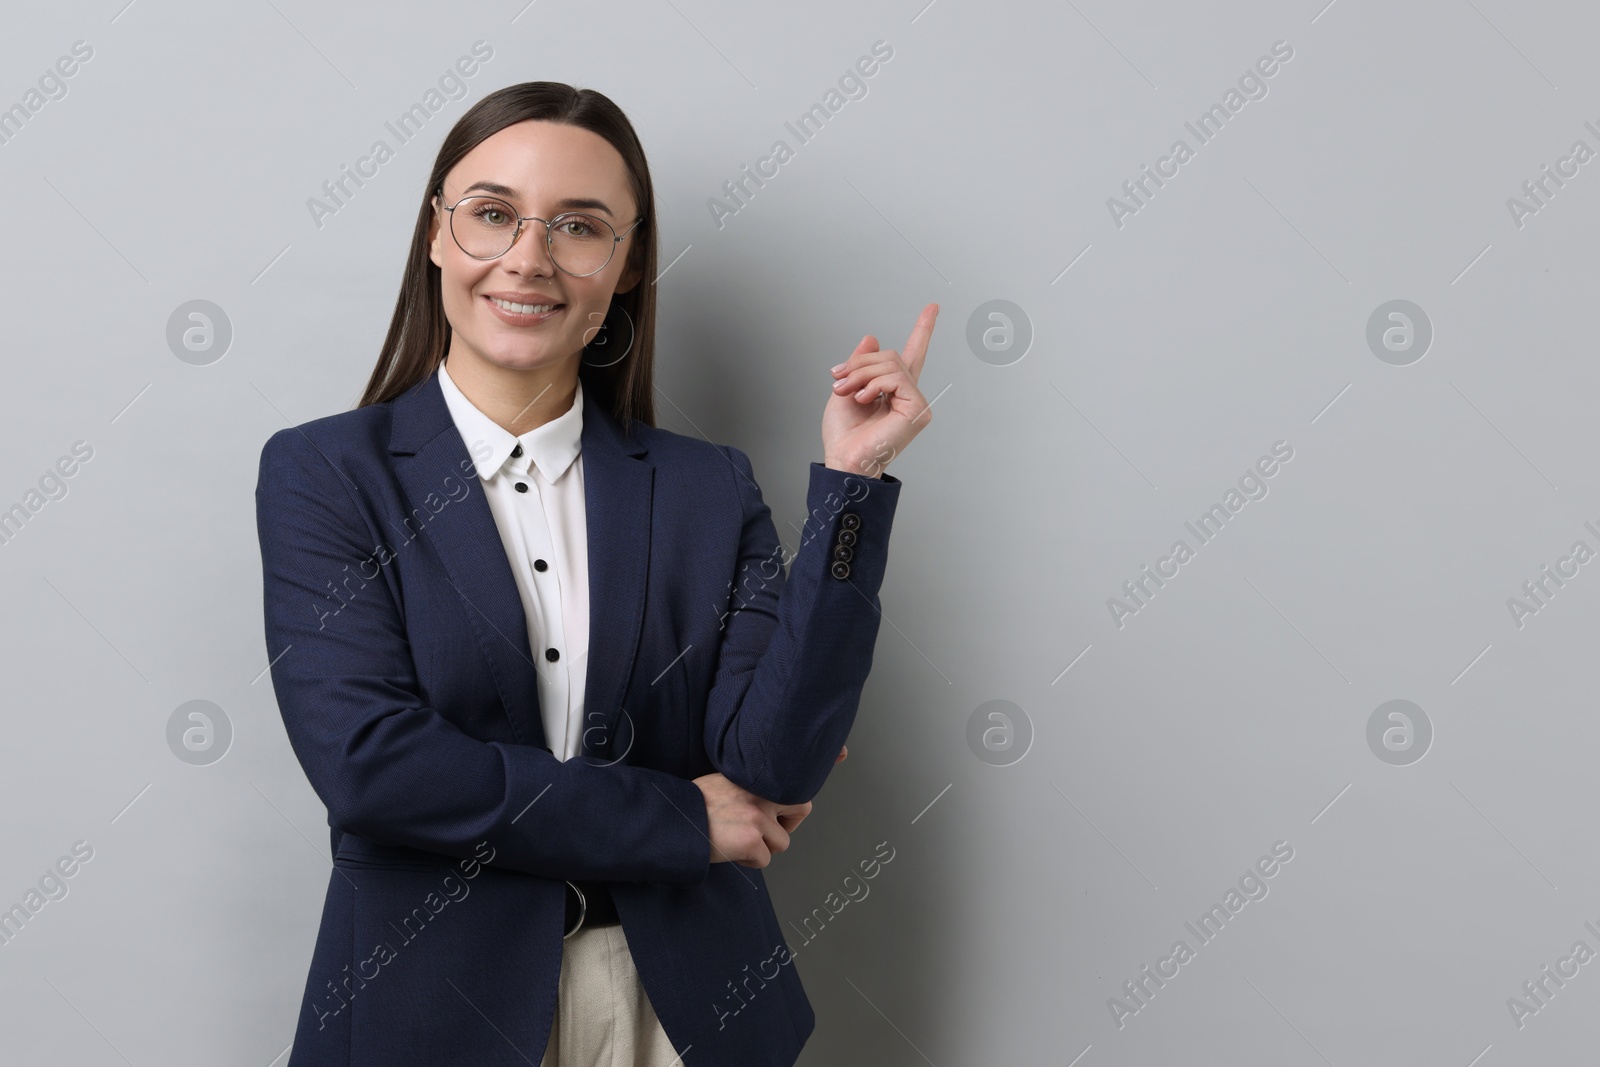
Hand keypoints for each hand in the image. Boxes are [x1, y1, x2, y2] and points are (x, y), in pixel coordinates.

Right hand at [693, 772, 814, 867]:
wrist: (674, 819)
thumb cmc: (692, 804)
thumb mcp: (722, 782)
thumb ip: (746, 789)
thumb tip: (760, 802)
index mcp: (754, 778)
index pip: (793, 787)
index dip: (787, 807)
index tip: (774, 816)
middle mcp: (760, 795)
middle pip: (801, 809)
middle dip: (789, 825)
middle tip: (770, 834)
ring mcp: (758, 818)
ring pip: (781, 843)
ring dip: (763, 848)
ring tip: (739, 844)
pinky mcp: (752, 841)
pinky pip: (764, 860)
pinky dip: (749, 861)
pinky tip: (730, 852)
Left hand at [823, 303, 937, 477]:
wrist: (844, 458)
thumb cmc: (844, 435)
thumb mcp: (847, 388)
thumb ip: (860, 363)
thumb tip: (872, 339)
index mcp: (894, 391)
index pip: (913, 354)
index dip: (923, 330)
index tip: (932, 307)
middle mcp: (909, 395)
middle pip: (891, 355)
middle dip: (860, 363)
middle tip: (838, 379)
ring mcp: (916, 402)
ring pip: (892, 363)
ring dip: (862, 374)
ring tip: (847, 392)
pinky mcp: (917, 409)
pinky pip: (896, 378)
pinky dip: (874, 384)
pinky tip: (865, 400)